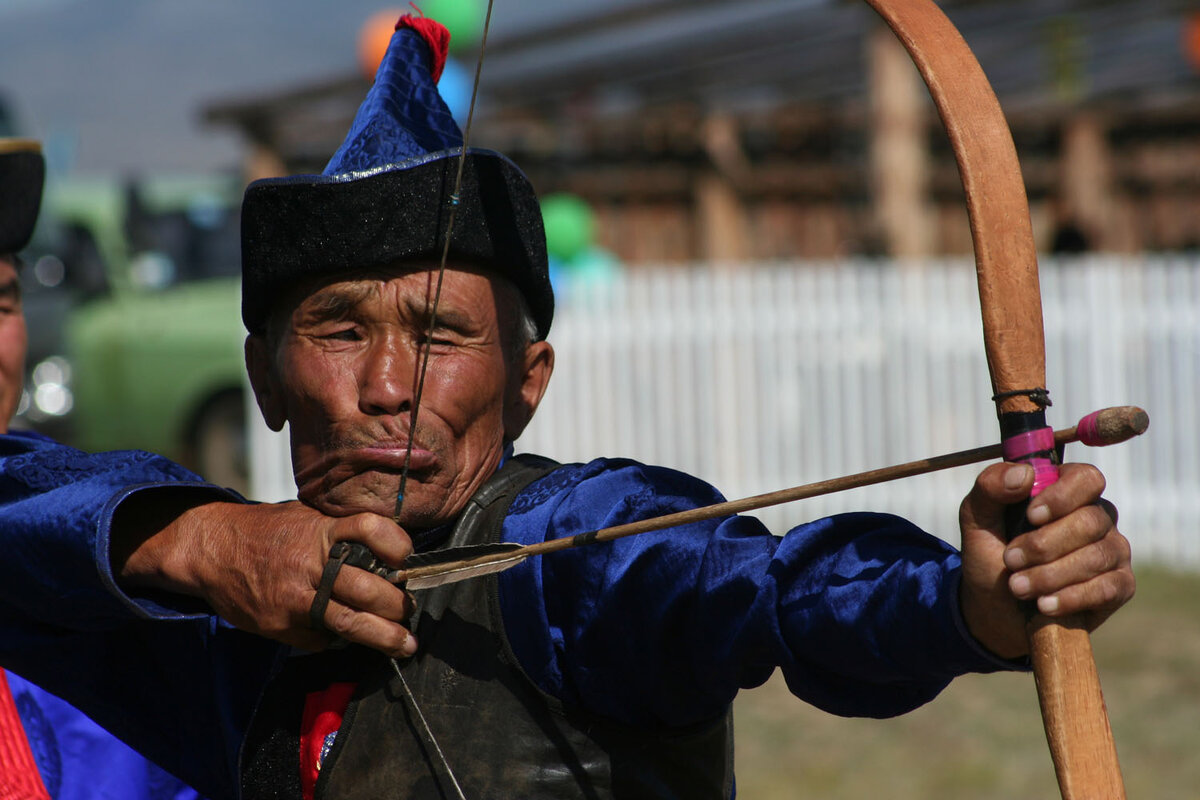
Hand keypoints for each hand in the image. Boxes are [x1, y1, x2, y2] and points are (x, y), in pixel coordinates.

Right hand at [116, 498, 417, 656]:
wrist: (213, 550)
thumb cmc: (268, 531)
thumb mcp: (306, 517)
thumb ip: (341, 532)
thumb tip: (388, 552)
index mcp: (321, 530)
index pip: (370, 529)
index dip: (396, 543)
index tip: (406, 558)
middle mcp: (311, 563)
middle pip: (368, 589)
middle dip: (397, 605)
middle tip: (409, 610)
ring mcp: (295, 597)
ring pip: (350, 622)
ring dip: (384, 637)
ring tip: (404, 645)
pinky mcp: (281, 624)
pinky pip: (321, 638)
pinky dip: (337, 640)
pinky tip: (348, 637)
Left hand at [958, 462, 1133, 659]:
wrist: (995, 607)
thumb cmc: (990, 554)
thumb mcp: (977, 518)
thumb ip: (990, 487)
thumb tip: (1024, 474)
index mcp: (1067, 490)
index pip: (1086, 478)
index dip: (1061, 496)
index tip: (1031, 516)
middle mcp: (1097, 516)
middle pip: (1089, 521)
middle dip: (1044, 545)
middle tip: (1010, 561)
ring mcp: (1112, 550)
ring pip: (1096, 556)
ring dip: (1050, 574)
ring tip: (1017, 586)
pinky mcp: (1119, 586)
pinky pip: (1107, 588)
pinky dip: (1071, 597)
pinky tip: (1044, 604)